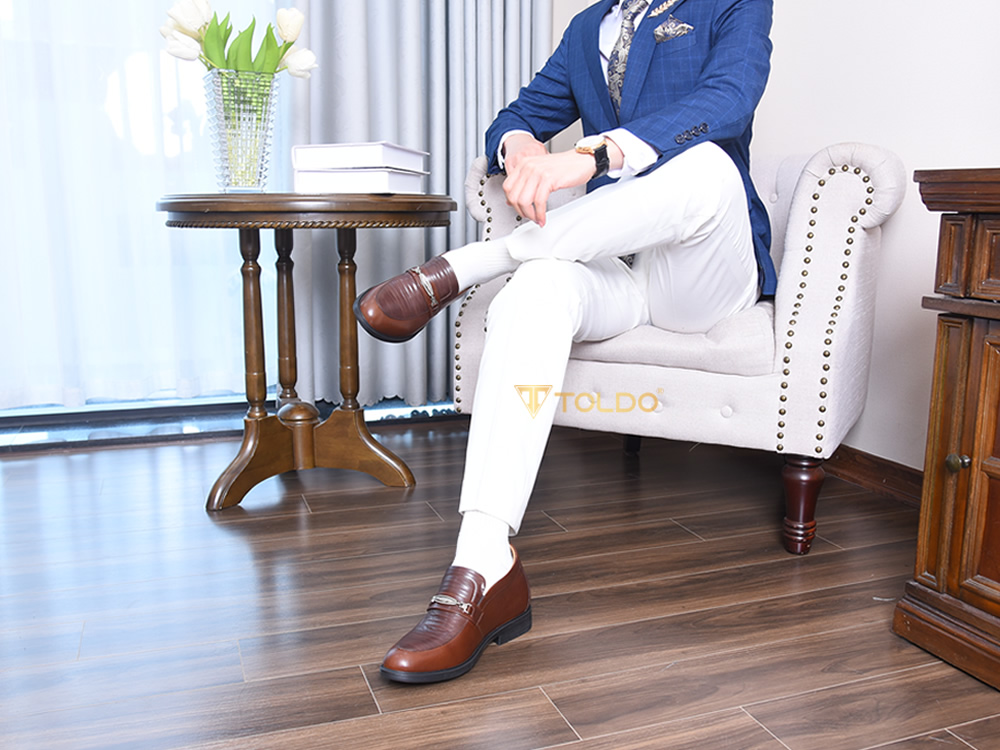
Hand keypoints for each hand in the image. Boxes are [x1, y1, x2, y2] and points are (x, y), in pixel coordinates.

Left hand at [501, 135, 623, 225]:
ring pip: (524, 201)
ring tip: (537, 219)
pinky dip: (540, 214)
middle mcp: (528, 166)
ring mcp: (538, 172)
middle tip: (529, 217)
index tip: (520, 209)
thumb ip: (525, 183)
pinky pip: (538, 202)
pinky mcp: (548, 179)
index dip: (512, 203)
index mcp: (524, 163)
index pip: (507, 187)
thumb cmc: (564, 167)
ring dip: (531, 215)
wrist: (582, 160)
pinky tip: (543, 217)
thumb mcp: (539, 172)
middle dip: (521, 211)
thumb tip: (512, 201)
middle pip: (514, 196)